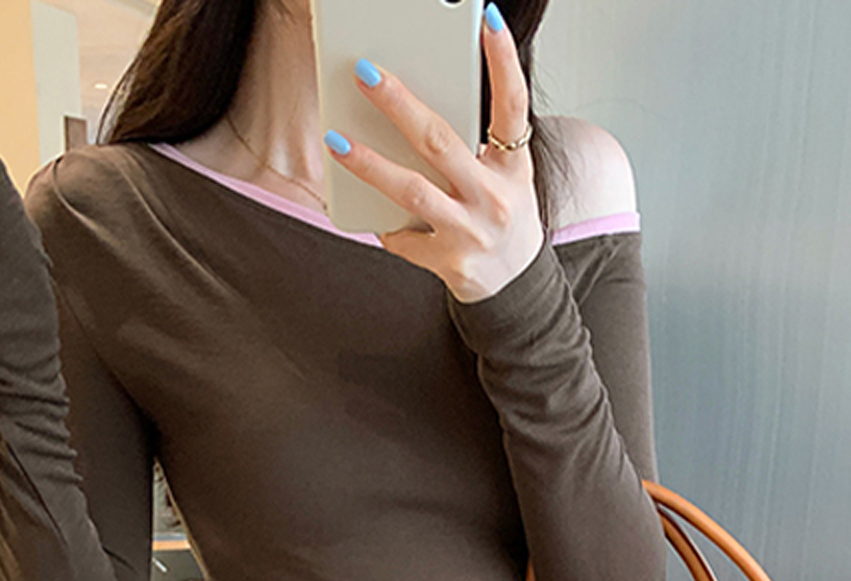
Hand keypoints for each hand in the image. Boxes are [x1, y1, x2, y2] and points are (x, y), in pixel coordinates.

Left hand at [325, 3, 544, 303]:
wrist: (514, 285)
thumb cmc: (499, 217)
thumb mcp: (503, 177)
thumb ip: (472, 145)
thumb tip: (410, 111)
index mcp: (513, 166)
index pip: (512, 105)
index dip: (502, 61)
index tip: (488, 19)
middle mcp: (495, 197)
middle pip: (440, 141)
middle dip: (399, 104)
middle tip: (365, 72)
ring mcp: (471, 232)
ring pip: (412, 190)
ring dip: (369, 163)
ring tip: (336, 139)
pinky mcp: (450, 262)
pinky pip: (404, 238)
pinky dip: (384, 225)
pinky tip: (367, 211)